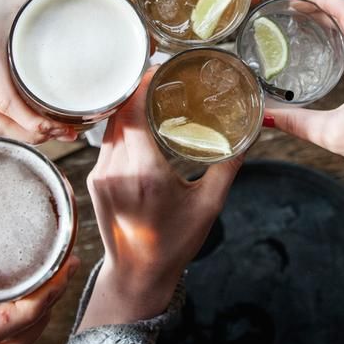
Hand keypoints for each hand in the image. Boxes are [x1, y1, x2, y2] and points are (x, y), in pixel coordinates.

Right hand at [0, 0, 77, 142]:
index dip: (32, 122)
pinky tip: (32, 117)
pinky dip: (10, 120)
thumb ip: (59, 0)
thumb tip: (96, 8)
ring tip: (53, 131)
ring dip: (20, 132)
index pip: (6, 103)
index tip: (58, 126)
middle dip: (32, 136)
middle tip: (66, 134)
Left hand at [78, 69, 242, 329]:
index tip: (160, 68)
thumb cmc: (175, 243)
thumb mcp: (209, 204)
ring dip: (128, 108)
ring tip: (152, 94)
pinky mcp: (94, 180)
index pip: (133, 112)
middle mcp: (116, 171)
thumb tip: (249, 132)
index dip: (143, 84)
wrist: (137, 274)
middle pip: (119, 113)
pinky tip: (140, 124)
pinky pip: (106, 142)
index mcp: (145, 174)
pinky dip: (122, 127)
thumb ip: (227, 165)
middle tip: (161, 76)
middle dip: (137, 90)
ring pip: (110, 126)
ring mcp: (100, 175)